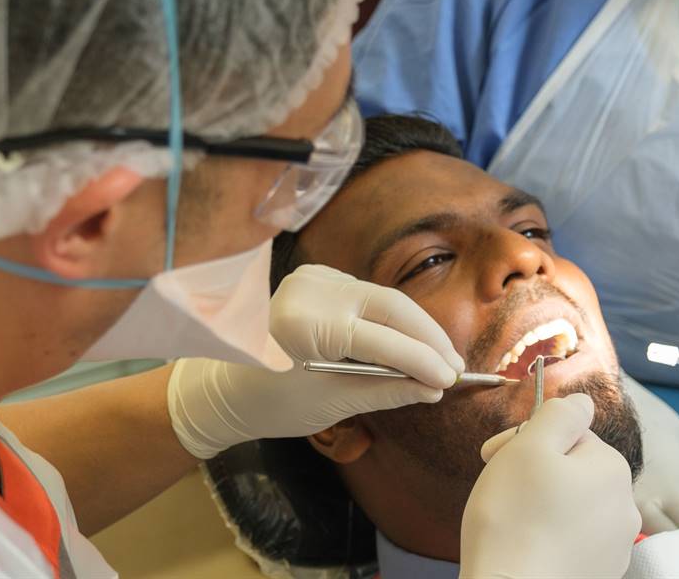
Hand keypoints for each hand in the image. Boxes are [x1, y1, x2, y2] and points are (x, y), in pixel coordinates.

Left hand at [168, 264, 461, 458]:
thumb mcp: (333, 403)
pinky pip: (367, 295)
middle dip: (428, 337)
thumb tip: (433, 387)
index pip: (382, 338)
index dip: (422, 359)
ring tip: (440, 357)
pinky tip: (410, 341)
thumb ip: (387, 391)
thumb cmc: (271, 402)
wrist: (224, 386)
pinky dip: (391, 318)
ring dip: (415, 327)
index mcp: (305, 323)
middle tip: (454, 365)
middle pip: (391, 306)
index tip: (451, 378)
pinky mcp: (317, 275)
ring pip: (384, 298)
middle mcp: (311, 289)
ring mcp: (313, 276)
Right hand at [461, 394, 639, 578]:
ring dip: (543, 504)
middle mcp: (624, 507)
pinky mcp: (599, 574)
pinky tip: (526, 544)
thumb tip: (583, 401)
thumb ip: (560, 414)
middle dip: (536, 471)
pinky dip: (550, 538)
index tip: (495, 455)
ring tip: (513, 520)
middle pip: (573, 470)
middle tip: (501, 488)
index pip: (568, 434)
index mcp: (612, 469)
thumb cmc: (513, 520)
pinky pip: (572, 540)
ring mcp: (615, 547)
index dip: (527, 440)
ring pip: (572, 505)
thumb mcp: (529, 446)